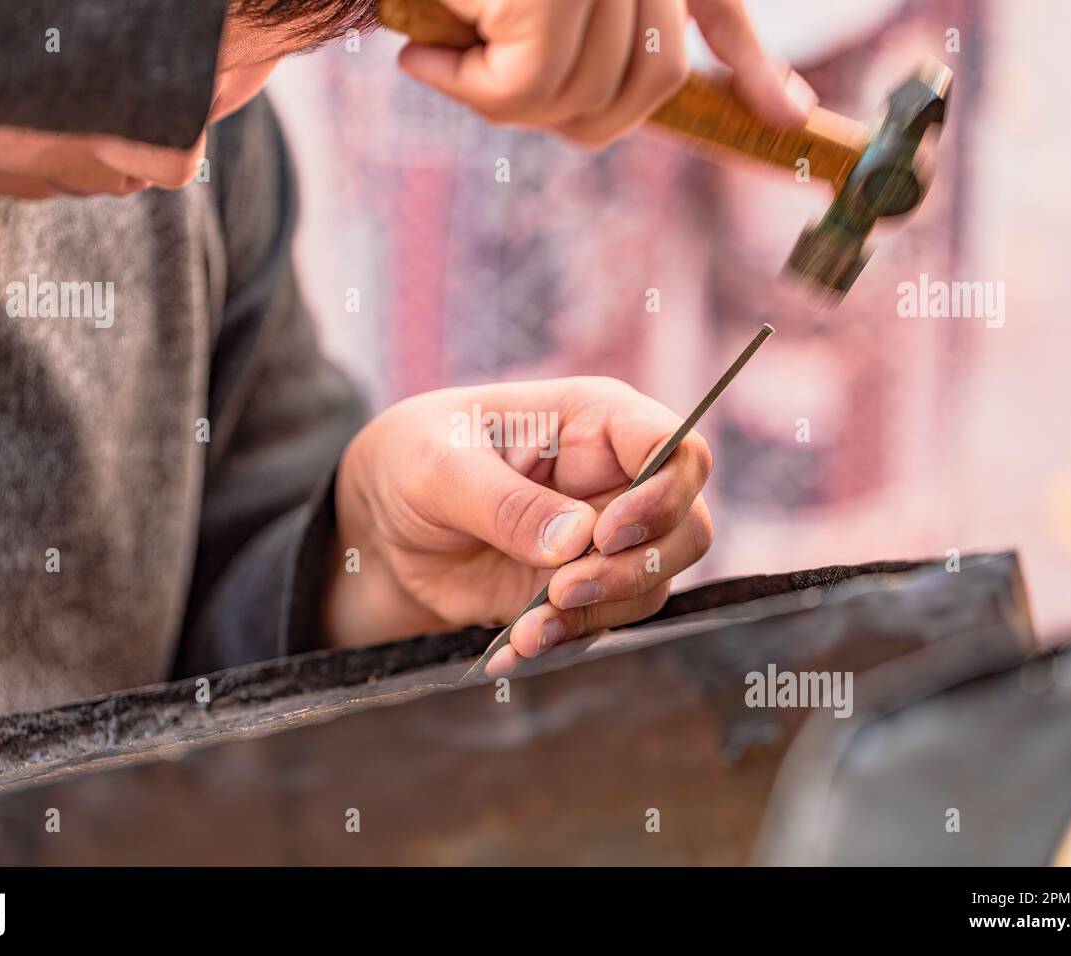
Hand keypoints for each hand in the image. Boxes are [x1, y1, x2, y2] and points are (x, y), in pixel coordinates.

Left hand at [325, 377, 713, 667]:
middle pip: (687, 524)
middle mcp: (615, 478)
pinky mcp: (581, 587)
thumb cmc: (412, 460)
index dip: (661, 495)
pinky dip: (565, 641)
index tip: (605, 534)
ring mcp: (603, 538)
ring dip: (597, 615)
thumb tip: (577, 540)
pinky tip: (513, 649)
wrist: (384, 524)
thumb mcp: (439, 468)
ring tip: (526, 631)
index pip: (676, 448)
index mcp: (595, 420)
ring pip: (653, 582)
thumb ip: (506, 501)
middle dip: (637, 567)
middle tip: (564, 590)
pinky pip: (604, 622)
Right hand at [397, 0, 816, 146]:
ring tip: (444, 52)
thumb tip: (757, 107)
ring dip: (504, 100)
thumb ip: (626, 37)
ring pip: (588, 93)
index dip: (755, 67)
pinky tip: (424, 53)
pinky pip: (531, 88)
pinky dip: (470, 91)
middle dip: (573, 110)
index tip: (794, 114)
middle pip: (648, 83)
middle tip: (490, 80)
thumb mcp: (529, 10)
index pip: (713, 14)